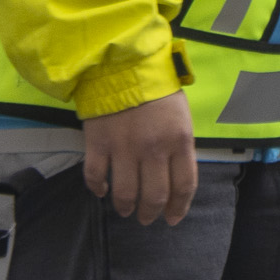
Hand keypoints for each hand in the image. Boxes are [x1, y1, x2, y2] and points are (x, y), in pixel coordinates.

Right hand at [82, 89, 195, 225]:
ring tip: (125, 210)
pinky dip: (98, 188)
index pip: (184, 185)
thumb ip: (180, 144)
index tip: (172, 218)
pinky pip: (96, 176)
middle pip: (155, 196)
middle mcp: (154, 149)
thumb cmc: (156, 86)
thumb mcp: (180, 113)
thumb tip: (175, 175)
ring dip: (126, 207)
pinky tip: (101, 191)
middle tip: (146, 218)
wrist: (122, 60)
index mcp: (179, 139)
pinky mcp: (99, 143)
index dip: (179, 208)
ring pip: (126, 193)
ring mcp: (124, 147)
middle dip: (151, 213)